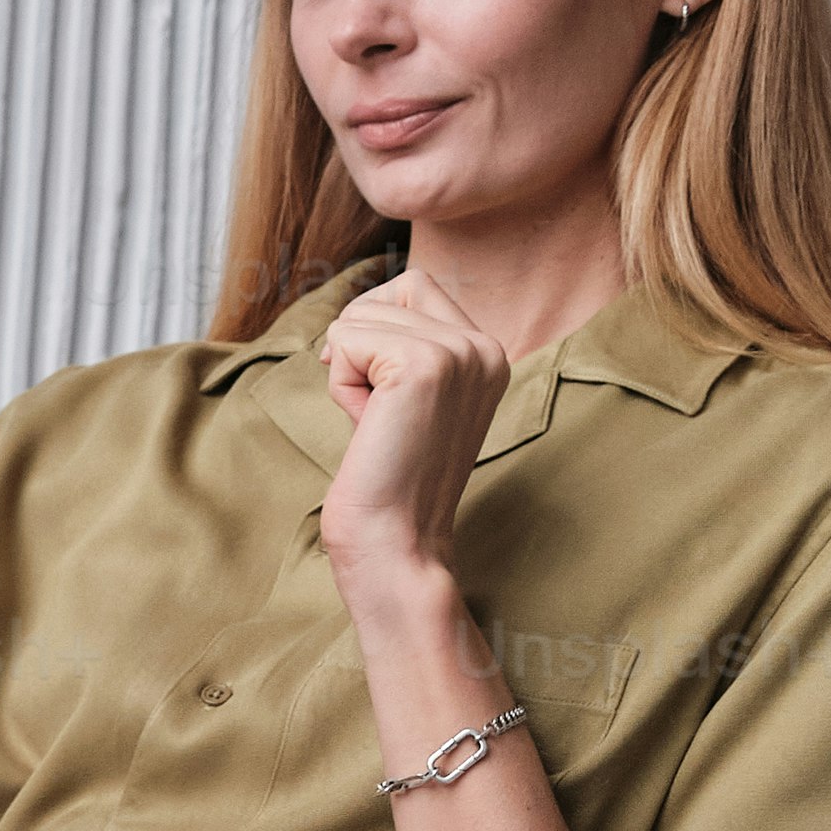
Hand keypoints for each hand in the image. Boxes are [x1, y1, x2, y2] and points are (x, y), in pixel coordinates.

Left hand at [315, 263, 509, 591]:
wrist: (396, 543)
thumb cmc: (389, 479)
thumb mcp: (411, 400)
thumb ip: (405, 350)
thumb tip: (357, 308)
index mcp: (490, 354)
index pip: (416, 287)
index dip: (375, 329)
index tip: (379, 394)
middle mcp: (485, 346)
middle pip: (394, 290)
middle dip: (361, 345)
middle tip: (377, 412)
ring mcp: (460, 353)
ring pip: (361, 317)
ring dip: (348, 371)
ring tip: (377, 425)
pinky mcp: (424, 365)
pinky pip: (345, 340)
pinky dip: (341, 385)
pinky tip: (368, 427)